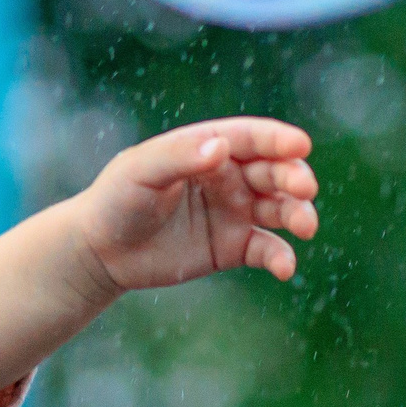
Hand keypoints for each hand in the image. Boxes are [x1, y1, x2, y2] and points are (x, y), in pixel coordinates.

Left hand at [68, 118, 318, 296]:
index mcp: (208, 149)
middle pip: (274, 171)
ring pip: (279, 208)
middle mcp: (229, 177)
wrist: (100, 251)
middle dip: (294, 177)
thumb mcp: (140, 171)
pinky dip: (280, 257)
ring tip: (305, 226)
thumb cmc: (116, 199)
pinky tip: (285, 268)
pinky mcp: (233, 247)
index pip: (251, 138)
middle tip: (305, 188)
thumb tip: (220, 148)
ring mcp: (234, 212)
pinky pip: (266, 250)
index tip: (300, 145)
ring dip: (297, 214)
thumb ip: (178, 156)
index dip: (278, 139)